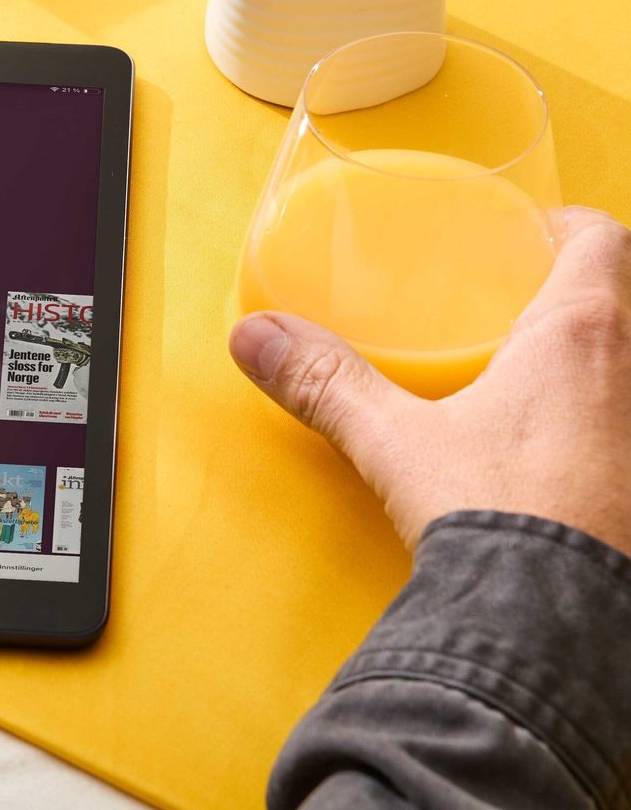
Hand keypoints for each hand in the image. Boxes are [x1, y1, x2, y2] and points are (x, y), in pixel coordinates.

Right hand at [229, 206, 630, 554]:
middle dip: (576, 302)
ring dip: (595, 373)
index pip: (603, 241)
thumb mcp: (396, 442)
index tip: (536, 236)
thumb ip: (326, 382)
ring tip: (541, 387)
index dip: (570, 229)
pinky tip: (563, 461)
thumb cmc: (500, 519)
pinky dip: (603, 434)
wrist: (556, 623)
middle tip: (524, 311)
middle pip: (621, 305)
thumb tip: (258, 338)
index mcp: (583, 335)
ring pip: (626, 373)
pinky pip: (625, 438)